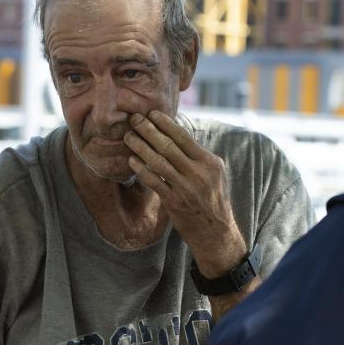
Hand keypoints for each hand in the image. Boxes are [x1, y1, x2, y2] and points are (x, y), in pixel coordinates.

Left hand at [123, 111, 246, 276]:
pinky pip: (154, 182)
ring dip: (140, 147)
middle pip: (168, 146)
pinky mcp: (174, 202)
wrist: (215, 230)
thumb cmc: (213, 198)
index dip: (165, 123)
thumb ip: (198, 156)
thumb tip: (177, 134)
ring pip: (158, 162)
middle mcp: (199, 173)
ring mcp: (186, 188)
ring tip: (128, 136)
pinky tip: (132, 161)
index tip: (152, 113)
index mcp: (210, 162)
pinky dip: (142, 170)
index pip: (184, 137)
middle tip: (134, 119)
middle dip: (149, 130)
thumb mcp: (215, 173)